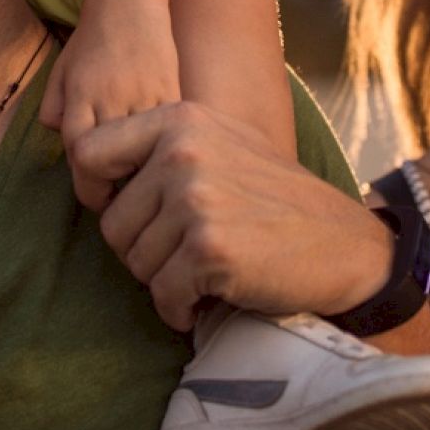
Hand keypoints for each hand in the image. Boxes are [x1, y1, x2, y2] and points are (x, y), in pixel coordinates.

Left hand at [39, 1, 180, 211]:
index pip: (81, 158)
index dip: (89, 187)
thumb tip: (66, 149)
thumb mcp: (59, 73)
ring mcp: (144, 97)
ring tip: (145, 185)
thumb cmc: (90, 41)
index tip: (97, 197)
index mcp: (81, 98)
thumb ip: (53, 111)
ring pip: (146, 154)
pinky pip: (169, 135)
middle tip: (121, 200)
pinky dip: (166, 152)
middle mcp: (111, 100)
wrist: (129, 3)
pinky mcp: (173, 94)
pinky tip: (165, 159)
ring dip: (144, 175)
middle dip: (115, 189)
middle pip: (113, 163)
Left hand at [72, 102, 394, 330]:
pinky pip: (163, 295)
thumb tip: (84, 167)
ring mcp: (196, 198)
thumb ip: (161, 146)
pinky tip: (209, 298)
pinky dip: (180, 309)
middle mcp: (182, 151)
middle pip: (111, 222)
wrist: (345, 246)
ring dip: (165, 281)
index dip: (97, 194)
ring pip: (135, 262)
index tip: (130, 217)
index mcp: (179, 119)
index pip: (88, 153)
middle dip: (142, 252)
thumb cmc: (275, 201)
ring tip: (205, 271)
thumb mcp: (221, 143)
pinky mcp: (209, 248)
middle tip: (184, 256)